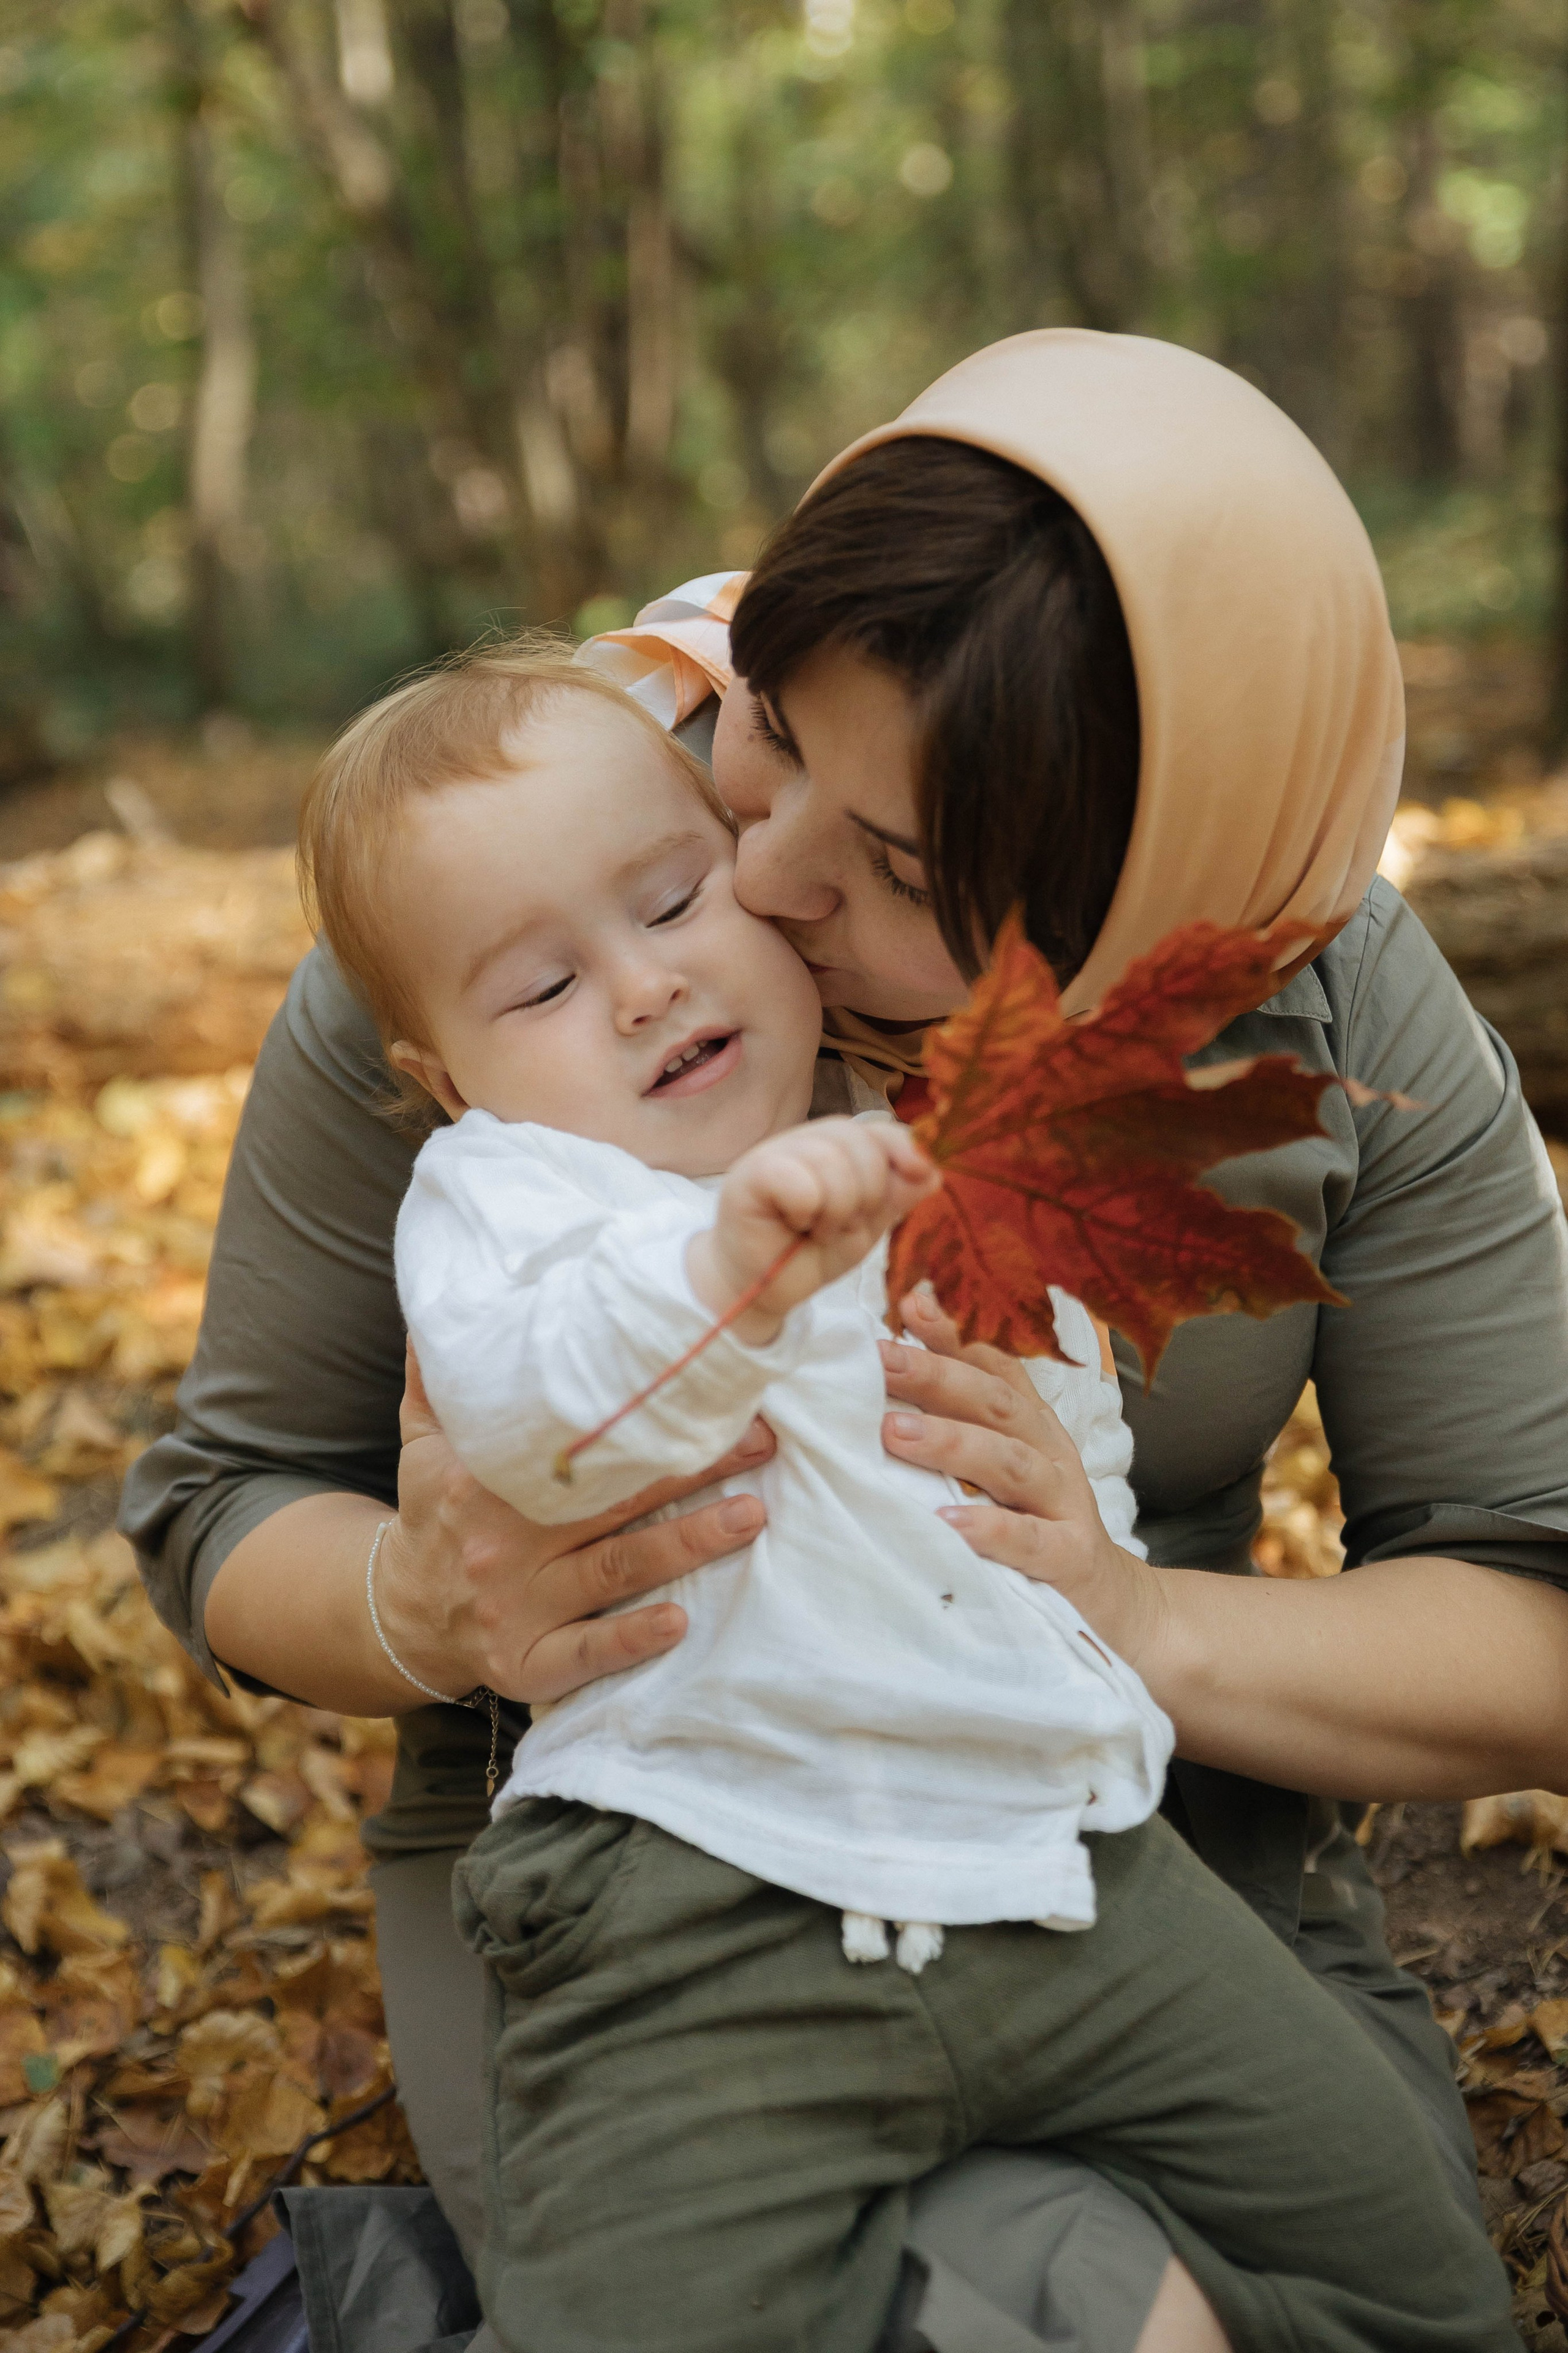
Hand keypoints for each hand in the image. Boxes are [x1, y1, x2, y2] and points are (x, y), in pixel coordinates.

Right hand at [374, 1346, 775, 1705]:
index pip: (575, 1444)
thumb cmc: (436, 1516)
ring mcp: (515, 1606)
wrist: (400, 1614)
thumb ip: (442, 1380)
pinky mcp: (525, 1664)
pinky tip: (681, 1622)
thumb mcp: (424, 1444)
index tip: (703, 1386)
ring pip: (613, 1571)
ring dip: (687, 1545)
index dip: (642, 1417)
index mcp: (481, 1481)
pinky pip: (584, 1654)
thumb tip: (446, 1305)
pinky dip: (631, 1640)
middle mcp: (502, 1542)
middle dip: (694, 1471)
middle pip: (611, 1501)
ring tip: (750, 1515)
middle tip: (762, 1442)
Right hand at [689, 1118, 938, 1339]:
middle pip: (858, 1140)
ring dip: (837, 1208)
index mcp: (836, 1147)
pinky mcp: (748, 1175)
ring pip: (830, 1159)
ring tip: (820, 1230)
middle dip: (868, 1192)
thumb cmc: (809, 1253)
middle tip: (844, 1224)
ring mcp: (774, 1153)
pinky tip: (795, 1224)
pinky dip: (808, 1208)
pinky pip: (796, 1179)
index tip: (921, 1174)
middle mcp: (805, 1141)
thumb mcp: (866, 1225)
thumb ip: (895, 1196)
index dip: (904, 1147)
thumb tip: (934, 1170)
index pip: (878, 1129)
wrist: (762, 1290)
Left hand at [879, 1288, 1166, 1674]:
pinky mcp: (1070, 1560)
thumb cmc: (1035, 1527)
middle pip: (997, 1404)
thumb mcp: (999, 1470)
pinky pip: (1031, 1540)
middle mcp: (1050, 1454)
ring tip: (895, 1433)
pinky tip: (950, 1523)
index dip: (953, 1335)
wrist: (1113, 1607)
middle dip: (937, 1377)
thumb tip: (893, 1368)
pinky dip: (991, 1529)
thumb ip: (957, 1423)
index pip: (993, 1368)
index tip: (907, 1304)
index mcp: (1031, 1426)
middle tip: (879, 1361)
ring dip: (953, 1443)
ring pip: (1011, 1463)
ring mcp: (1065, 1506)